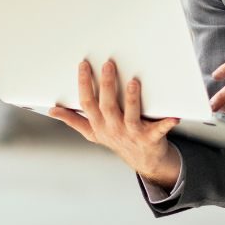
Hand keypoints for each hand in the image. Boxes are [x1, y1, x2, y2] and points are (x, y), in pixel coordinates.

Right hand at [45, 59, 180, 185]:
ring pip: (130, 116)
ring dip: (131, 100)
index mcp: (98, 125)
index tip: (84, 65)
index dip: (85, 84)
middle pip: (107, 106)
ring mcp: (132, 134)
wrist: (144, 160)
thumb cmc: (118, 140)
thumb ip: (74, 120)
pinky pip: (158, 129)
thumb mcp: (93, 132)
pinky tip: (173, 116)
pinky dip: (166, 123)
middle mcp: (113, 128)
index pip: (87, 103)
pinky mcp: (151, 137)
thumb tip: (52, 111)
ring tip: (133, 82)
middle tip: (108, 65)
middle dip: (107, 85)